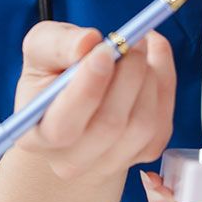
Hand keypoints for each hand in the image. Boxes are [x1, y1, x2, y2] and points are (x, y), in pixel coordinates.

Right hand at [14, 20, 175, 187]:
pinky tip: (152, 61)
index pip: (63, 127)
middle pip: (110, 126)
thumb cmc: (53, 73)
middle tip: (133, 39)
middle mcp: (70, 160)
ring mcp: (110, 163)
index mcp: (36, 136)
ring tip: (138, 47)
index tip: (105, 49)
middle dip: (128, 75)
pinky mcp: (143, 154)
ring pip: (143, 124)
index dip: (88, 88)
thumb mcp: (42, 48)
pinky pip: (164, 122)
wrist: (75, 103)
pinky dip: (165, 84)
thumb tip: (88, 42)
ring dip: (149, 78)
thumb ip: (57, 43)